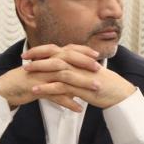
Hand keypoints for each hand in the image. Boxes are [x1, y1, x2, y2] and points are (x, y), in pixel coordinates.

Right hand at [0, 44, 98, 111]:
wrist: (3, 89)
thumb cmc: (21, 80)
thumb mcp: (38, 70)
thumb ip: (51, 67)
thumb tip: (67, 69)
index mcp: (45, 59)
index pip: (66, 50)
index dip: (82, 51)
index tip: (95, 55)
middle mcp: (44, 65)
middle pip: (68, 59)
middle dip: (85, 63)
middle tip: (99, 69)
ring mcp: (40, 76)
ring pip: (64, 77)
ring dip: (81, 83)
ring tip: (95, 89)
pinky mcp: (36, 89)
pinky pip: (55, 95)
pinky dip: (67, 102)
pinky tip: (78, 108)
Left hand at [20, 43, 134, 109]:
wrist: (119, 94)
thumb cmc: (104, 84)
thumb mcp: (87, 72)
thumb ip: (75, 67)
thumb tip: (61, 66)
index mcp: (80, 58)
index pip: (58, 49)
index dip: (42, 50)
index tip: (29, 52)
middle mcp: (79, 63)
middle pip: (55, 55)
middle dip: (37, 55)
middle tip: (23, 57)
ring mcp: (80, 75)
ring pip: (56, 68)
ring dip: (40, 69)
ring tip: (25, 72)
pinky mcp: (81, 87)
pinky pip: (61, 86)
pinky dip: (47, 87)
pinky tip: (35, 90)